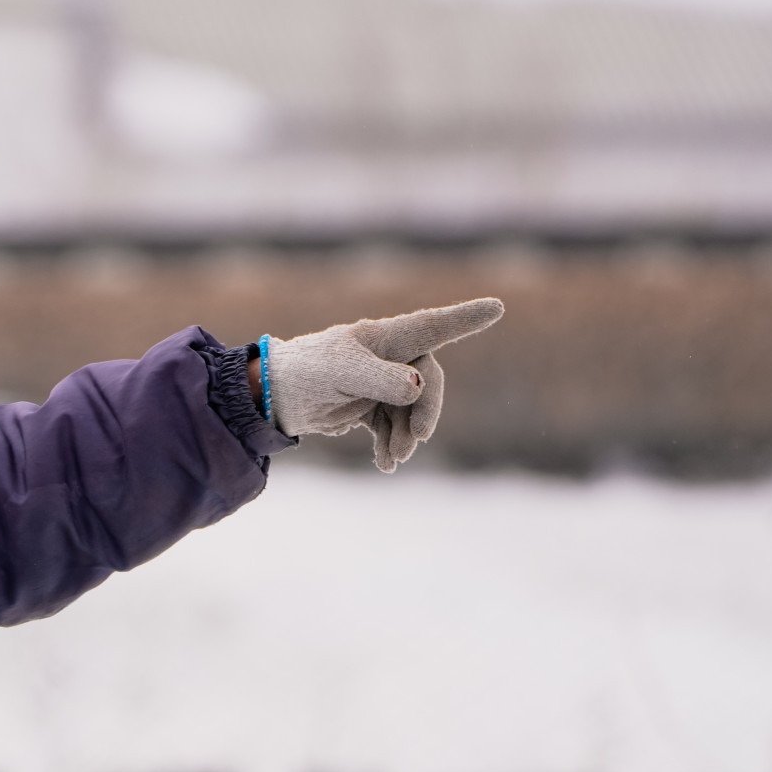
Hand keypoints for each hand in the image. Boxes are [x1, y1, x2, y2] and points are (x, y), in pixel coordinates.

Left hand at [266, 298, 503, 472]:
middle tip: (416, 439)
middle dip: (426, 411)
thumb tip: (418, 386)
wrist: (275, 398)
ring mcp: (383, 382)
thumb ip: (380, 379)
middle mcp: (390, 356)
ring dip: (406, 436)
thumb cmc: (307, 372)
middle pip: (427, 381)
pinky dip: (392, 445)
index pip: (432, 326)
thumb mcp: (342, 373)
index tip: (496, 307)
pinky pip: (395, 426)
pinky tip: (385, 464)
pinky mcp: (372, 406)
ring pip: (413, 410)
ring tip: (393, 459)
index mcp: (385, 337)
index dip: (464, 318)